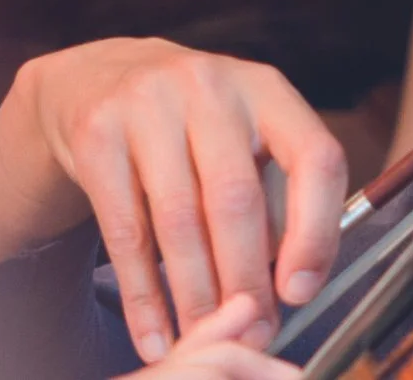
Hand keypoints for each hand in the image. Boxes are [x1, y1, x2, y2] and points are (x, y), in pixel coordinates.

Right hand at [0, 38, 347, 363]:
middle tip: (251, 330)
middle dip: (245, 281)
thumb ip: (272, 197)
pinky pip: (126, 231)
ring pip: (179, 221)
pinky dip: (143, 294)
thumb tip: (291, 288)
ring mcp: (148, 104)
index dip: (315, 232)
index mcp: (266, 88)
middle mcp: (210, 86)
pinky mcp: (98, 134)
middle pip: (236, 199)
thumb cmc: (190, 121)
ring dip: (195, 295)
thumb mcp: (241, 135)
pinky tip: (154, 330)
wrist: (97, 76)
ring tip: (205, 336)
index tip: (300, 291)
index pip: (314, 158)